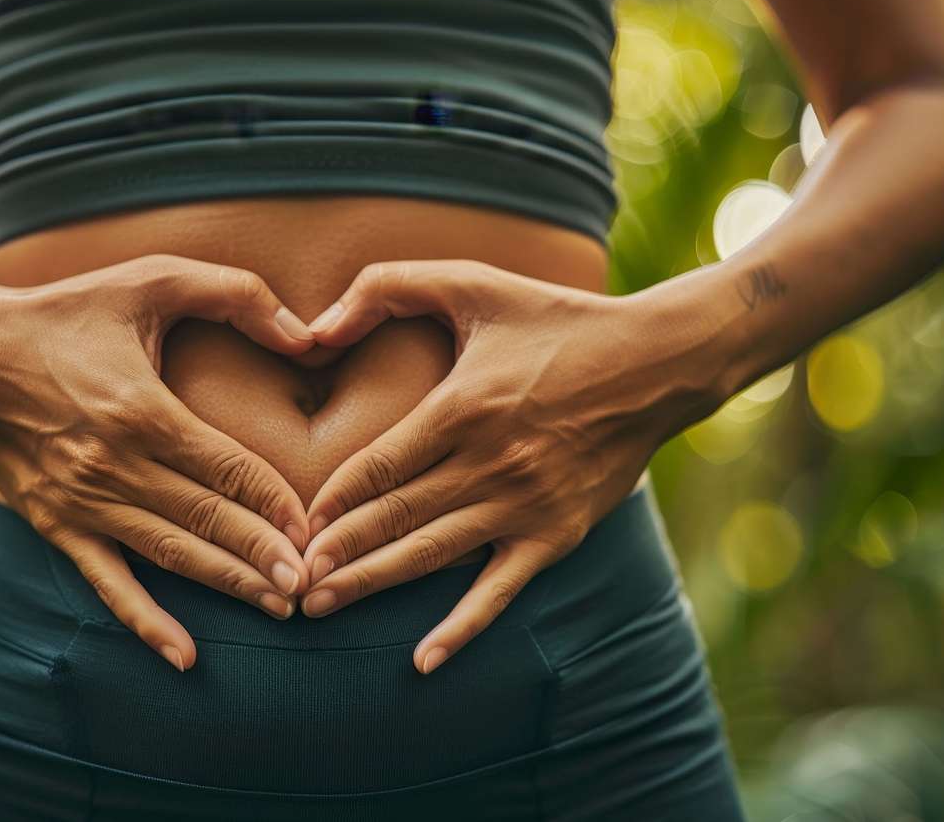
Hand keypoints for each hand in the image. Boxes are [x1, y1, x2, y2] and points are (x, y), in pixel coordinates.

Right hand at [0, 254, 318, 671]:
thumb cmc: (67, 312)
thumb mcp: (151, 278)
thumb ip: (235, 293)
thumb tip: (308, 336)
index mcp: (142, 410)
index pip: (228, 470)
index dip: (277, 504)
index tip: (316, 528)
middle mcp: (113, 466)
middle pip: (207, 522)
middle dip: (266, 557)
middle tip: (314, 584)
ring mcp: (82, 502)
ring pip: (171, 556)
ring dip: (227, 585)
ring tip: (281, 608)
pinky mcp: (56, 525)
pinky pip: (108, 583)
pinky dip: (146, 622)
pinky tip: (186, 655)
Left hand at [297, 260, 720, 673]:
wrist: (657, 364)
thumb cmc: (556, 320)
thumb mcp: (474, 282)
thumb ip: (387, 286)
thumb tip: (314, 329)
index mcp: (464, 406)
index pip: (377, 466)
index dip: (330, 500)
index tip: (292, 523)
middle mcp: (491, 464)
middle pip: (393, 518)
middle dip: (333, 552)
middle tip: (285, 578)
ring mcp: (525, 506)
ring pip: (430, 556)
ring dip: (371, 584)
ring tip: (319, 605)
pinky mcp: (556, 534)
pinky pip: (499, 591)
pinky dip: (462, 628)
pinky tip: (423, 661)